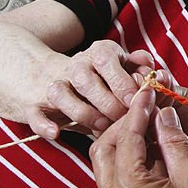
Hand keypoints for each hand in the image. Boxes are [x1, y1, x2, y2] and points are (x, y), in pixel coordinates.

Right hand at [35, 42, 154, 138]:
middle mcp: (75, 66)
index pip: (107, 60)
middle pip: (85, 79)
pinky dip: (43, 124)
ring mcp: (54, 85)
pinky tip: (56, 133)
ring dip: (81, 111)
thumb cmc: (106, 80)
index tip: (135, 101)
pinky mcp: (35, 105)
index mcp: (100, 54)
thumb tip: (153, 70)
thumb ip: (140, 70)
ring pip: (60, 93)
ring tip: (99, 126)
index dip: (121, 81)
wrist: (57, 78)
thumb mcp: (126, 71)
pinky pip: (35, 113)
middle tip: (122, 118)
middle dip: (106, 101)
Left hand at [89, 87, 187, 187]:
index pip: (126, 139)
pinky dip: (126, 159)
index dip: (139, 111)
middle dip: (123, 124)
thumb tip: (163, 113)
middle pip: (104, 149)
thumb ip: (174, 143)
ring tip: (148, 124)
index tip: (150, 90)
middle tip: (147, 106)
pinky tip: (148, 150)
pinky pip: (113, 180)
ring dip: (122, 141)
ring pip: (104, 164)